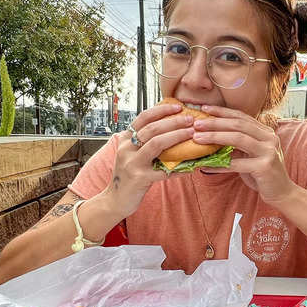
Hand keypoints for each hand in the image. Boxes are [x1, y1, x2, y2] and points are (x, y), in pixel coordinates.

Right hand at [102, 100, 195, 217]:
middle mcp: (127, 149)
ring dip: (176, 136)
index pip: (143, 118)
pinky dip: (180, 169)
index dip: (161, 110)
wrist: (115, 200)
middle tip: (190, 119)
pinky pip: (164, 171)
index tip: (178, 107)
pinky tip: (192, 167)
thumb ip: (144, 142)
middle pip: (152, 129)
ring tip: (191, 133)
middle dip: (173, 122)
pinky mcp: (140, 178)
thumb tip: (169, 129)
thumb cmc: (128, 176)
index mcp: (125, 140)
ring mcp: (132, 163)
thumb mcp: (131, 154)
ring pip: (156, 144)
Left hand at [191, 105, 297, 204]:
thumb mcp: (251, 154)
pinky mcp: (265, 167)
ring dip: (215, 137)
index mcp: (266, 132)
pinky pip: (237, 164)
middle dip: (215, 122)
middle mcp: (269, 138)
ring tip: (198, 138)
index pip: (241, 116)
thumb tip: (211, 136)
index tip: (204, 108)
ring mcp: (269, 151)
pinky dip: (219, 165)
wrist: (282, 192)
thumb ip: (238, 144)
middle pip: (238, 124)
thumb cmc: (262, 174)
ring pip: (238, 139)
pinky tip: (206, 166)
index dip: (222, 111)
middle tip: (197, 123)